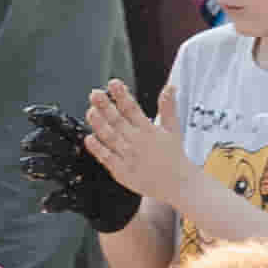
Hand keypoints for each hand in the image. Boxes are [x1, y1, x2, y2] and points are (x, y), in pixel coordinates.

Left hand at [78, 77, 183, 205]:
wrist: (178, 184)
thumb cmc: (174, 156)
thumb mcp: (174, 128)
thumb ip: (168, 107)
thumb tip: (170, 87)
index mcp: (149, 130)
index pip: (133, 108)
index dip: (122, 95)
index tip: (113, 83)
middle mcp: (138, 141)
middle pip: (118, 121)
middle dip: (106, 106)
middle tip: (95, 94)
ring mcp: (129, 156)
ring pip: (110, 137)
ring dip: (99, 124)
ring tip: (90, 111)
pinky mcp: (122, 171)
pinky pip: (107, 158)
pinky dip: (98, 149)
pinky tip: (89, 138)